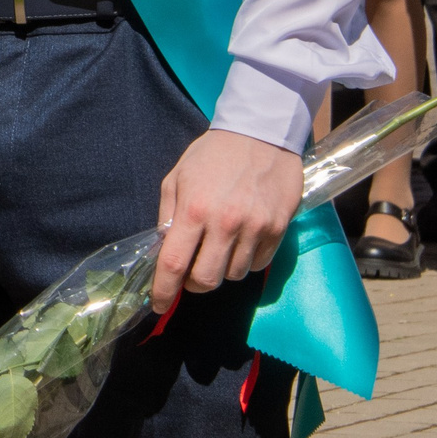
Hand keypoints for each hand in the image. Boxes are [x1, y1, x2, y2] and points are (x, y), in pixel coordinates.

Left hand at [152, 128, 302, 308]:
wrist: (261, 133)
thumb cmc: (213, 154)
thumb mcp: (178, 177)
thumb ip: (169, 215)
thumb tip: (164, 249)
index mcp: (194, 209)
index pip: (174, 263)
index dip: (163, 290)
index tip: (158, 304)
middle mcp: (225, 224)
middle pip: (206, 280)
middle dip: (194, 283)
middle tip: (191, 270)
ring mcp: (256, 229)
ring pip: (233, 275)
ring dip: (221, 269)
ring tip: (218, 246)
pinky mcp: (279, 230)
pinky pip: (258, 264)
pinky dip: (245, 261)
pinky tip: (241, 240)